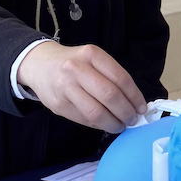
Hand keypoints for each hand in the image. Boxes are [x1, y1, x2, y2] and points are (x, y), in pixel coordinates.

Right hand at [17, 40, 146, 133]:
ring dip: (113, 123)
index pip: (120, 78)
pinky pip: (84, 120)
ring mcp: (65, 88)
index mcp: (91, 54)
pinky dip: (99, 125)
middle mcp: (76, 69)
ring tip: (121, 125)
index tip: (142, 108)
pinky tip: (105, 123)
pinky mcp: (58, 105)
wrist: (39, 64)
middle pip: (110, 96)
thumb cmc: (74, 63)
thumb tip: (135, 103)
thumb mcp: (93, 59)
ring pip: (96, 112)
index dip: (135, 96)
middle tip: (133, 120)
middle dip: (126, 112)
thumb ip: (111, 77)